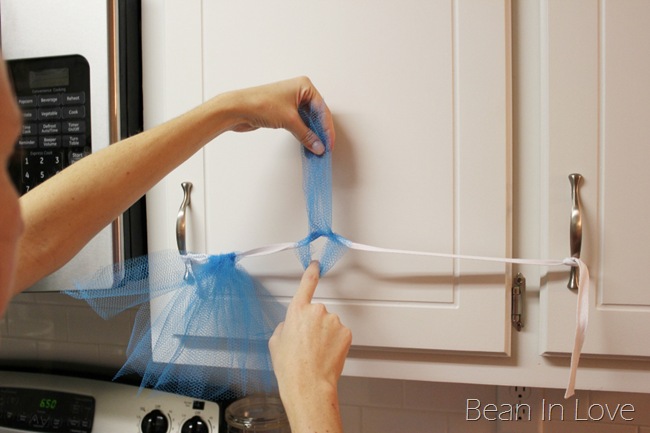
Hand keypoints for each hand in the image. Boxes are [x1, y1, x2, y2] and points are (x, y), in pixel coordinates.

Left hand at [223, 77, 334, 154]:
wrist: (237, 109)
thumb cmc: (259, 104)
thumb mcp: (289, 120)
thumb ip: (306, 135)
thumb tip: (318, 146)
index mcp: (304, 86)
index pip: (322, 109)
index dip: (327, 128)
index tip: (329, 142)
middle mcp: (299, 91)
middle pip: (317, 114)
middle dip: (321, 131)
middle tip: (325, 146)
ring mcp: (291, 101)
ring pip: (308, 119)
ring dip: (312, 133)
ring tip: (317, 147)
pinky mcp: (284, 111)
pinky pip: (299, 123)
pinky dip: (304, 133)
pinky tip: (307, 142)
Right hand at [269, 261, 350, 431]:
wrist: (308, 384)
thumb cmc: (290, 366)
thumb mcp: (275, 342)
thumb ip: (285, 325)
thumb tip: (292, 324)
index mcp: (297, 310)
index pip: (306, 284)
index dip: (311, 272)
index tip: (316, 264)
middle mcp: (317, 311)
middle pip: (317, 313)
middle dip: (313, 325)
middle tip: (306, 344)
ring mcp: (334, 321)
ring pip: (329, 324)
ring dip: (325, 335)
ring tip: (315, 353)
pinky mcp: (346, 333)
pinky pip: (340, 334)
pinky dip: (335, 342)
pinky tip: (326, 354)